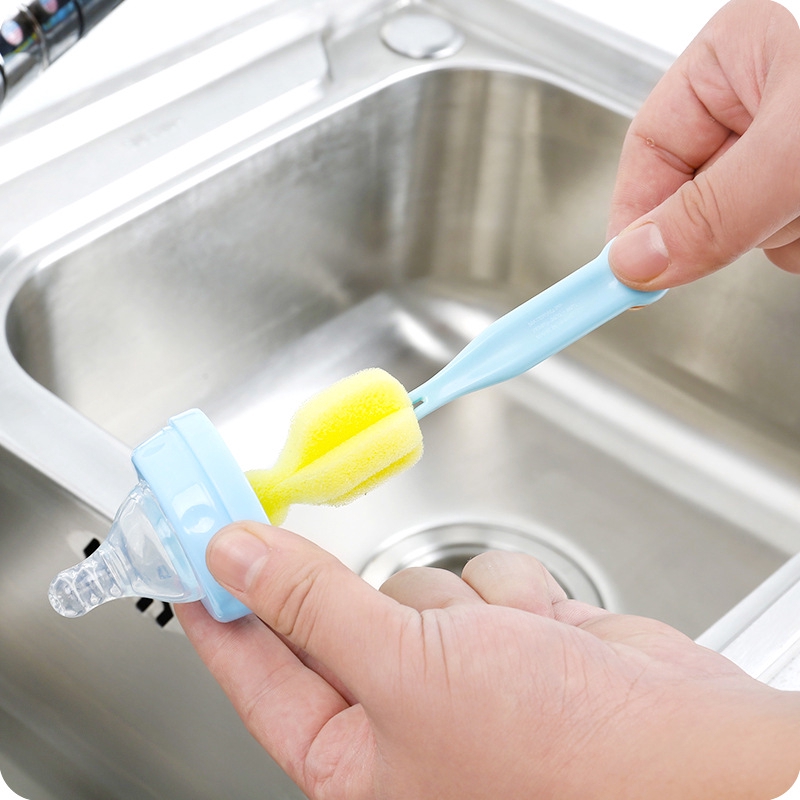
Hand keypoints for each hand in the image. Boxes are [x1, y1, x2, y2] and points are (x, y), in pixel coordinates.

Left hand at [175, 522, 799, 798]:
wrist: (700, 757)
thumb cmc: (560, 757)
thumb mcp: (409, 673)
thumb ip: (312, 604)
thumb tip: (232, 555)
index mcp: (353, 753)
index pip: (251, 664)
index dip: (215, 599)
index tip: (187, 540)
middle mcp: (400, 714)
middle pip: (332, 612)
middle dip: (348, 588)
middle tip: (303, 522)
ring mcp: (459, 672)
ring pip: (411, 584)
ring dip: (454, 602)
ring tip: (506, 646)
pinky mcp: (509, 636)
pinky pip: (478, 579)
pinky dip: (510, 595)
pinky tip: (546, 634)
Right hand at [608, 0, 799, 288]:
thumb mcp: (794, 156)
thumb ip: (709, 213)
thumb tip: (636, 261)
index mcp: (729, 64)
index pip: (647, 153)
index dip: (634, 217)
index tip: (622, 275)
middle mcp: (750, 104)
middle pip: (689, 196)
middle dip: (729, 223)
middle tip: (769, 218)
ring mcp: (778, 151)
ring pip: (734, 228)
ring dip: (775, 235)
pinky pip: (776, 241)